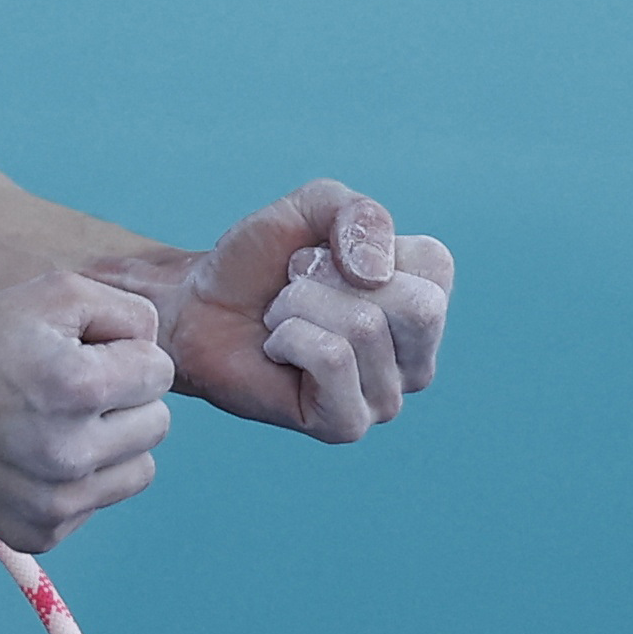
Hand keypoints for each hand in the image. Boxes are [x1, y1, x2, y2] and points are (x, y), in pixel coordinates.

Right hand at [0, 271, 175, 551]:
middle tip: (70, 386)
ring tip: (59, 421)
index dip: (125, 354)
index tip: (83, 353)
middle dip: (125, 399)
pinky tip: (36, 455)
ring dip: (113, 444)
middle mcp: (71, 455)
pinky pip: (98, 502)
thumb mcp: (55, 292)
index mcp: (78, 388)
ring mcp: (55, 505)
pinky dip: (80, 480)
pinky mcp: (39, 535)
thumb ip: (129, 312)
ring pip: (140, 470)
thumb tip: (159, 353)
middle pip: (159, 424)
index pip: (161, 373)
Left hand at [103, 180, 454, 443]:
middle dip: (336, 278)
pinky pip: (332, 359)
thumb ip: (360, 213)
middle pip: (416, 306)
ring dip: (300, 304)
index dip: (366, 243)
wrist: (196, 307)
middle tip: (297, 286)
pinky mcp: (346, 426)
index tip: (326, 254)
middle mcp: (416, 359)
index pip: (436, 266)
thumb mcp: (312, 208)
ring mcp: (385, 399)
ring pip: (365, 329)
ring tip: (280, 316)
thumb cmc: (259, 263)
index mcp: (424, 304)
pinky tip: (276, 349)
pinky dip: (290, 337)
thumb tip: (376, 274)